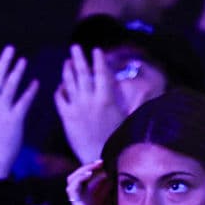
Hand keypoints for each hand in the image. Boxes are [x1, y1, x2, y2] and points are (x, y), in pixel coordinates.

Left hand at [55, 45, 125, 163]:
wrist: (97, 158)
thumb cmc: (115, 140)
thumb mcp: (127, 118)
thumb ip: (132, 102)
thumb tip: (145, 90)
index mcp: (106, 99)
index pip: (101, 73)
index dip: (99, 60)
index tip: (96, 50)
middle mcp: (90, 100)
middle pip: (83, 73)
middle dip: (79, 58)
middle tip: (74, 46)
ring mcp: (76, 107)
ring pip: (69, 83)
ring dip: (68, 70)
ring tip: (67, 61)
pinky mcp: (66, 117)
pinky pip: (59, 99)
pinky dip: (59, 90)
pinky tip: (61, 86)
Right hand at [67, 159, 121, 204]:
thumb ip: (117, 197)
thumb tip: (122, 180)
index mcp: (94, 203)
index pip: (92, 180)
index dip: (100, 170)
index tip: (113, 164)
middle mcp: (84, 203)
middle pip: (81, 177)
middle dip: (91, 167)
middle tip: (104, 161)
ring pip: (73, 179)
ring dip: (84, 169)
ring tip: (97, 164)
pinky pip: (72, 188)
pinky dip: (79, 177)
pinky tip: (90, 173)